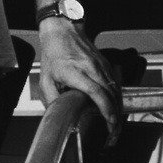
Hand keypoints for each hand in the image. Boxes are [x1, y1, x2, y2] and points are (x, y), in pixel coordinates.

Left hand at [37, 17, 121, 145]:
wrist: (63, 31)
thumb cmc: (53, 54)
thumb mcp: (45, 78)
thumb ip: (51, 99)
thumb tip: (58, 116)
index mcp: (74, 72)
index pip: (96, 92)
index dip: (105, 108)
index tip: (109, 122)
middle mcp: (91, 68)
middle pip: (110, 93)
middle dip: (115, 114)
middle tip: (114, 132)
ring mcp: (101, 65)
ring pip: (115, 89)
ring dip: (118, 107)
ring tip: (116, 124)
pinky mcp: (106, 64)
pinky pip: (115, 83)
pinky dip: (117, 97)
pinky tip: (114, 108)